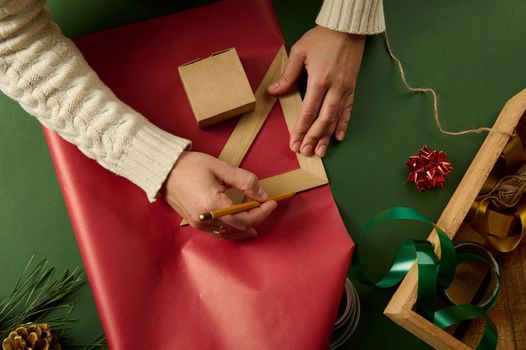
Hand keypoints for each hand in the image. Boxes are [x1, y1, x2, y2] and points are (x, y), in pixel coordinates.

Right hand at [163, 151, 276, 238]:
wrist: (163, 170)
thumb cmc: (189, 166)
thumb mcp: (220, 167)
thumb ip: (244, 180)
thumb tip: (261, 194)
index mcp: (213, 205)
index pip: (245, 217)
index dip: (262, 212)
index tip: (272, 202)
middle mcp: (206, 219)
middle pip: (239, 227)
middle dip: (256, 218)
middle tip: (266, 208)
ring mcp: (199, 223)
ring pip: (228, 233)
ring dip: (244, 228)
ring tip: (256, 222)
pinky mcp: (194, 222)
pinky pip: (217, 232)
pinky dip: (230, 230)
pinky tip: (237, 225)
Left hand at [268, 26, 365, 156]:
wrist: (347, 28)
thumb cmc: (322, 38)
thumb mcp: (299, 52)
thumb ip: (288, 75)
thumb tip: (273, 92)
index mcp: (319, 80)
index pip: (308, 111)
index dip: (301, 129)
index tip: (294, 142)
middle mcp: (334, 88)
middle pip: (323, 119)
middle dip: (313, 138)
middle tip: (305, 152)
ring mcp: (345, 89)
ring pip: (336, 118)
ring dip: (327, 137)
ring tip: (321, 152)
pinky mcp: (352, 88)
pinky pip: (348, 110)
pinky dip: (343, 124)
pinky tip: (338, 137)